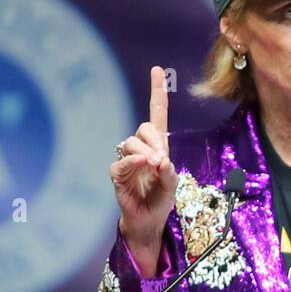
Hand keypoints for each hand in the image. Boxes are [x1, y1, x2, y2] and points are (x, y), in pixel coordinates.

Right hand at [110, 65, 177, 270]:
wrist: (149, 221)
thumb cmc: (160, 200)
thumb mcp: (173, 185)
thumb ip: (169, 172)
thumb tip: (160, 160)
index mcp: (157, 147)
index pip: (157, 115)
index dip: (157, 93)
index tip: (157, 70)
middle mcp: (141, 150)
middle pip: (144, 128)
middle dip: (154, 140)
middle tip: (162, 159)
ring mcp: (127, 160)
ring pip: (132, 142)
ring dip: (146, 152)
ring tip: (154, 167)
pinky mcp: (117, 174)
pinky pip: (122, 161)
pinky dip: (133, 161)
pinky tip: (143, 164)